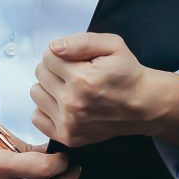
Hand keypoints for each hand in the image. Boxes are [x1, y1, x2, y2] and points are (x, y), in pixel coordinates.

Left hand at [30, 32, 178, 147]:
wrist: (142, 105)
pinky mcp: (67, 136)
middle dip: (55, 69)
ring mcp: (69, 123)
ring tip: (69, 88)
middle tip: (75, 74)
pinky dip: (47, 109)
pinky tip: (64, 104)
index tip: (76, 61)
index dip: (62, 55)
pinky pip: (37, 117)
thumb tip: (54, 47)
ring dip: (49, 88)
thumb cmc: (127, 74)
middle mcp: (73, 103)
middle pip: (40, 73)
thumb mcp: (112, 46)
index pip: (48, 56)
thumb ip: (81, 41)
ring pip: (36, 93)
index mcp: (82, 79)